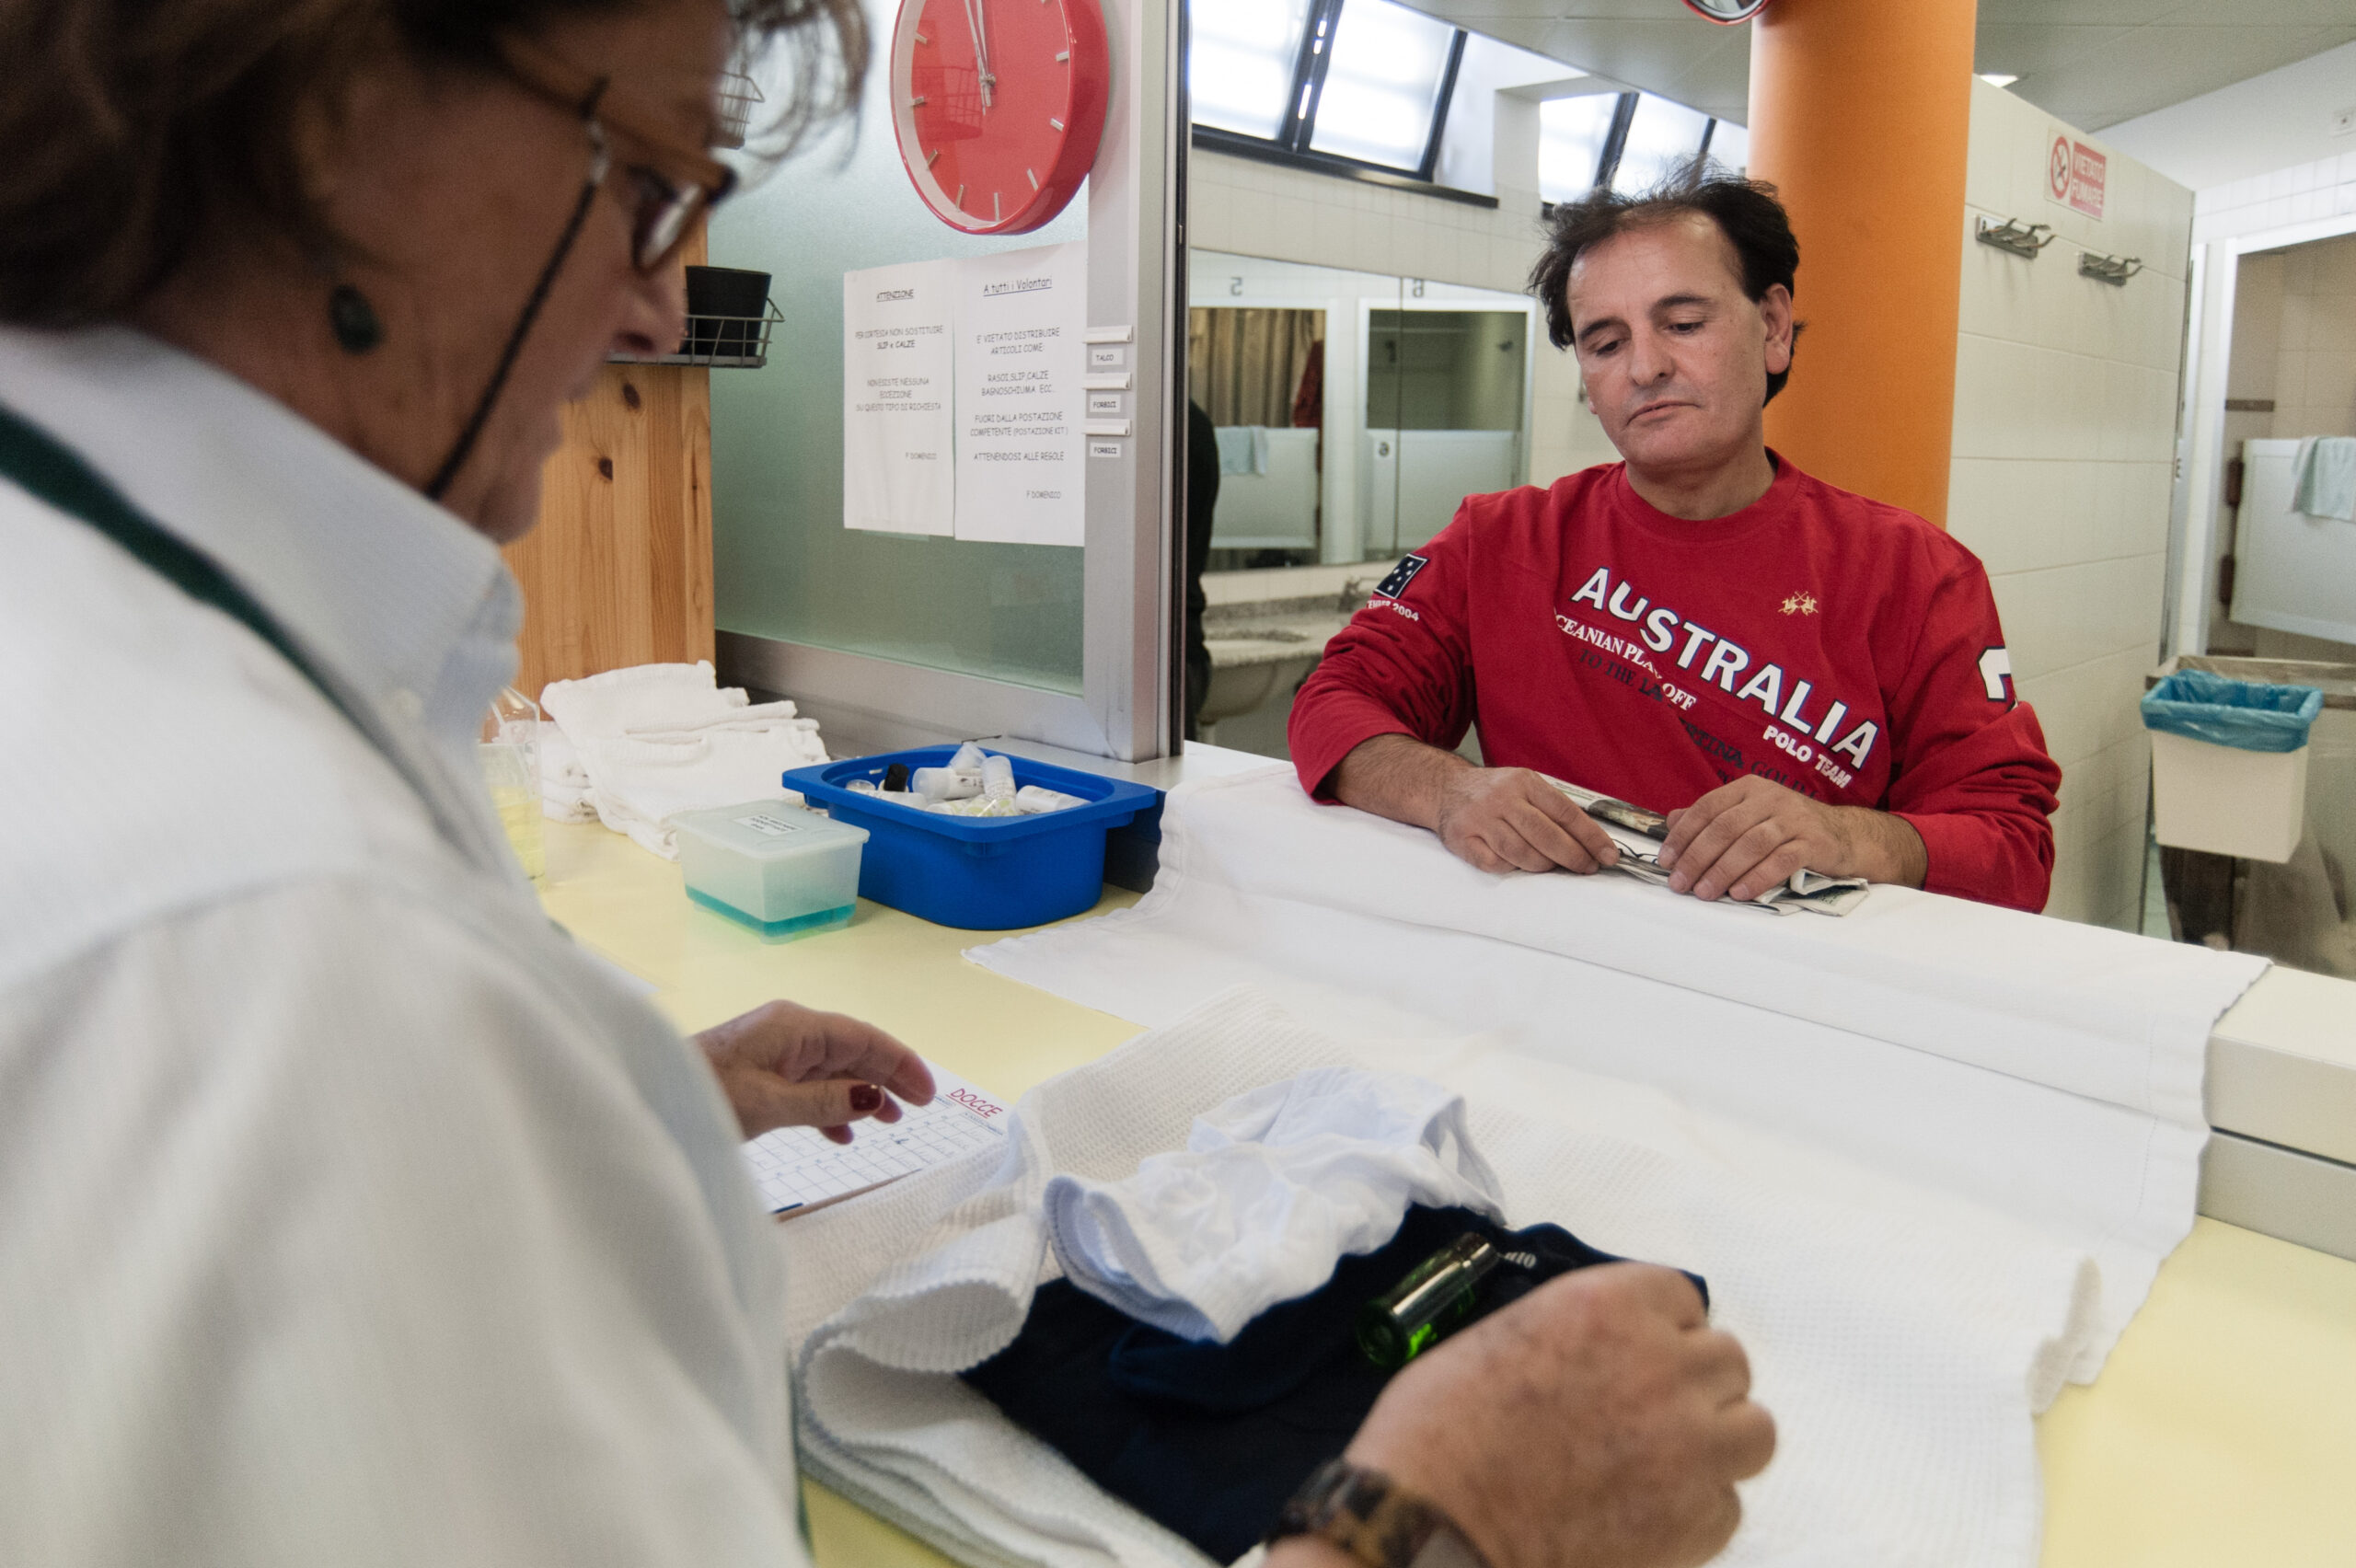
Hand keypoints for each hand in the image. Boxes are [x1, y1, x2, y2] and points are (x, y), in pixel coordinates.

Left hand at [695, 1001, 934, 1142]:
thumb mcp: (770, 1104)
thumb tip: (875, 1097)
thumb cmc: (707, 1095)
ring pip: (833, 1070)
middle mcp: (790, 1032)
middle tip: (920, 1110)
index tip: (928, 1092)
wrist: (650, 1096)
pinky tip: (843, 1135)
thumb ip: (825, 1102)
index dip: (900, 1062)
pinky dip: (831, 1108)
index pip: (863, 1038)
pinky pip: (809, 1086)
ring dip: (863, 1094)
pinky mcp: (761, 1073)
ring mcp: (775, 1053)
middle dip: (888, 1078)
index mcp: (795, 1027)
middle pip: (852, 1051)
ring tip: (890, 1123)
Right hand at [1339, 1265, 1774, 1567]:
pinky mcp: (1695, 1520)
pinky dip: (1696, 1511)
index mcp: (1608, 1307)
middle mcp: (1663, 1365)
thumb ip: (1570, 1333)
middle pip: (1726, 1362)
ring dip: (1716, 1442)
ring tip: (1667, 1465)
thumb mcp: (1499, 1338)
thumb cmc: (1437, 1434)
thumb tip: (1598, 1355)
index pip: (1681, 1298)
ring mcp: (1688, 1444)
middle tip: (1648, 1416)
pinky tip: (1643, 1515)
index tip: (1642, 1355)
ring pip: (1753, 1431)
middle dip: (1692, 1386)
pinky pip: (1728, 1506)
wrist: (1431, 1527)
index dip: (1661, 1330)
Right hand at [1434, 767, 1621, 875]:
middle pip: (1546, 835)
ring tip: (1552, 865)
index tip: (1608, 855)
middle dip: (1573, 856)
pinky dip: (1511, 867)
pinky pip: (1496, 863)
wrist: (1445, 788)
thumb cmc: (1495, 793)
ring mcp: (1480, 819)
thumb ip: (1552, 808)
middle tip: (1587, 868)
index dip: (1591, 837)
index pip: (1566, 812)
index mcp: (1524, 782)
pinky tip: (1517, 862)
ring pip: (1522, 853)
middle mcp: (1502, 798)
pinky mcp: (1463, 839)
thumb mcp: (1524, 786)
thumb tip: (1591, 842)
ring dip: (1543, 865)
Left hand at [1658, 775, 1925, 900]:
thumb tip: (1671, 820)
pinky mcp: (1814, 842)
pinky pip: (1782, 860)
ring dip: (1723, 870)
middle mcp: (1771, 797)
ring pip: (1751, 843)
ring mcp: (1794, 818)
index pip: (1707, 807)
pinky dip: (1758, 877)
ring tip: (1705, 893)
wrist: (1845, 835)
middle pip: (1726, 827)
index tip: (1666, 861)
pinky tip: (1740, 893)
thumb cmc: (1788, 828)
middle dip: (1698, 857)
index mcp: (1749, 788)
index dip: (1684, 834)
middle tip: (1680, 884)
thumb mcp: (1749, 815)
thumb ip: (1712, 817)